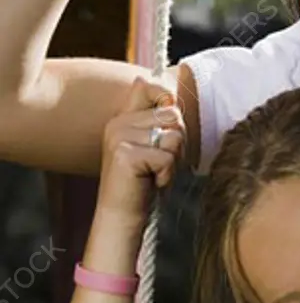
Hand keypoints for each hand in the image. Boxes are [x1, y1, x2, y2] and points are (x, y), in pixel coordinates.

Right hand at [96, 77, 185, 228]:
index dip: (167, 98)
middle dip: (177, 143)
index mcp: (123, 118)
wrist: (121, 216)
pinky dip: (167, 175)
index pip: (149, 87)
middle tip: (162, 163)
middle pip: (173, 116)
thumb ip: (159, 122)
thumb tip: (170, 94)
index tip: (169, 120)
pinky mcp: (126, 155)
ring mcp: (120, 137)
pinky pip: (167, 158)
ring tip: (155, 173)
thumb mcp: (151, 148)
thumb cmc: (142, 184)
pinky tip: (152, 183)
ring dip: (173, 161)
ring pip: (173, 137)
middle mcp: (118, 123)